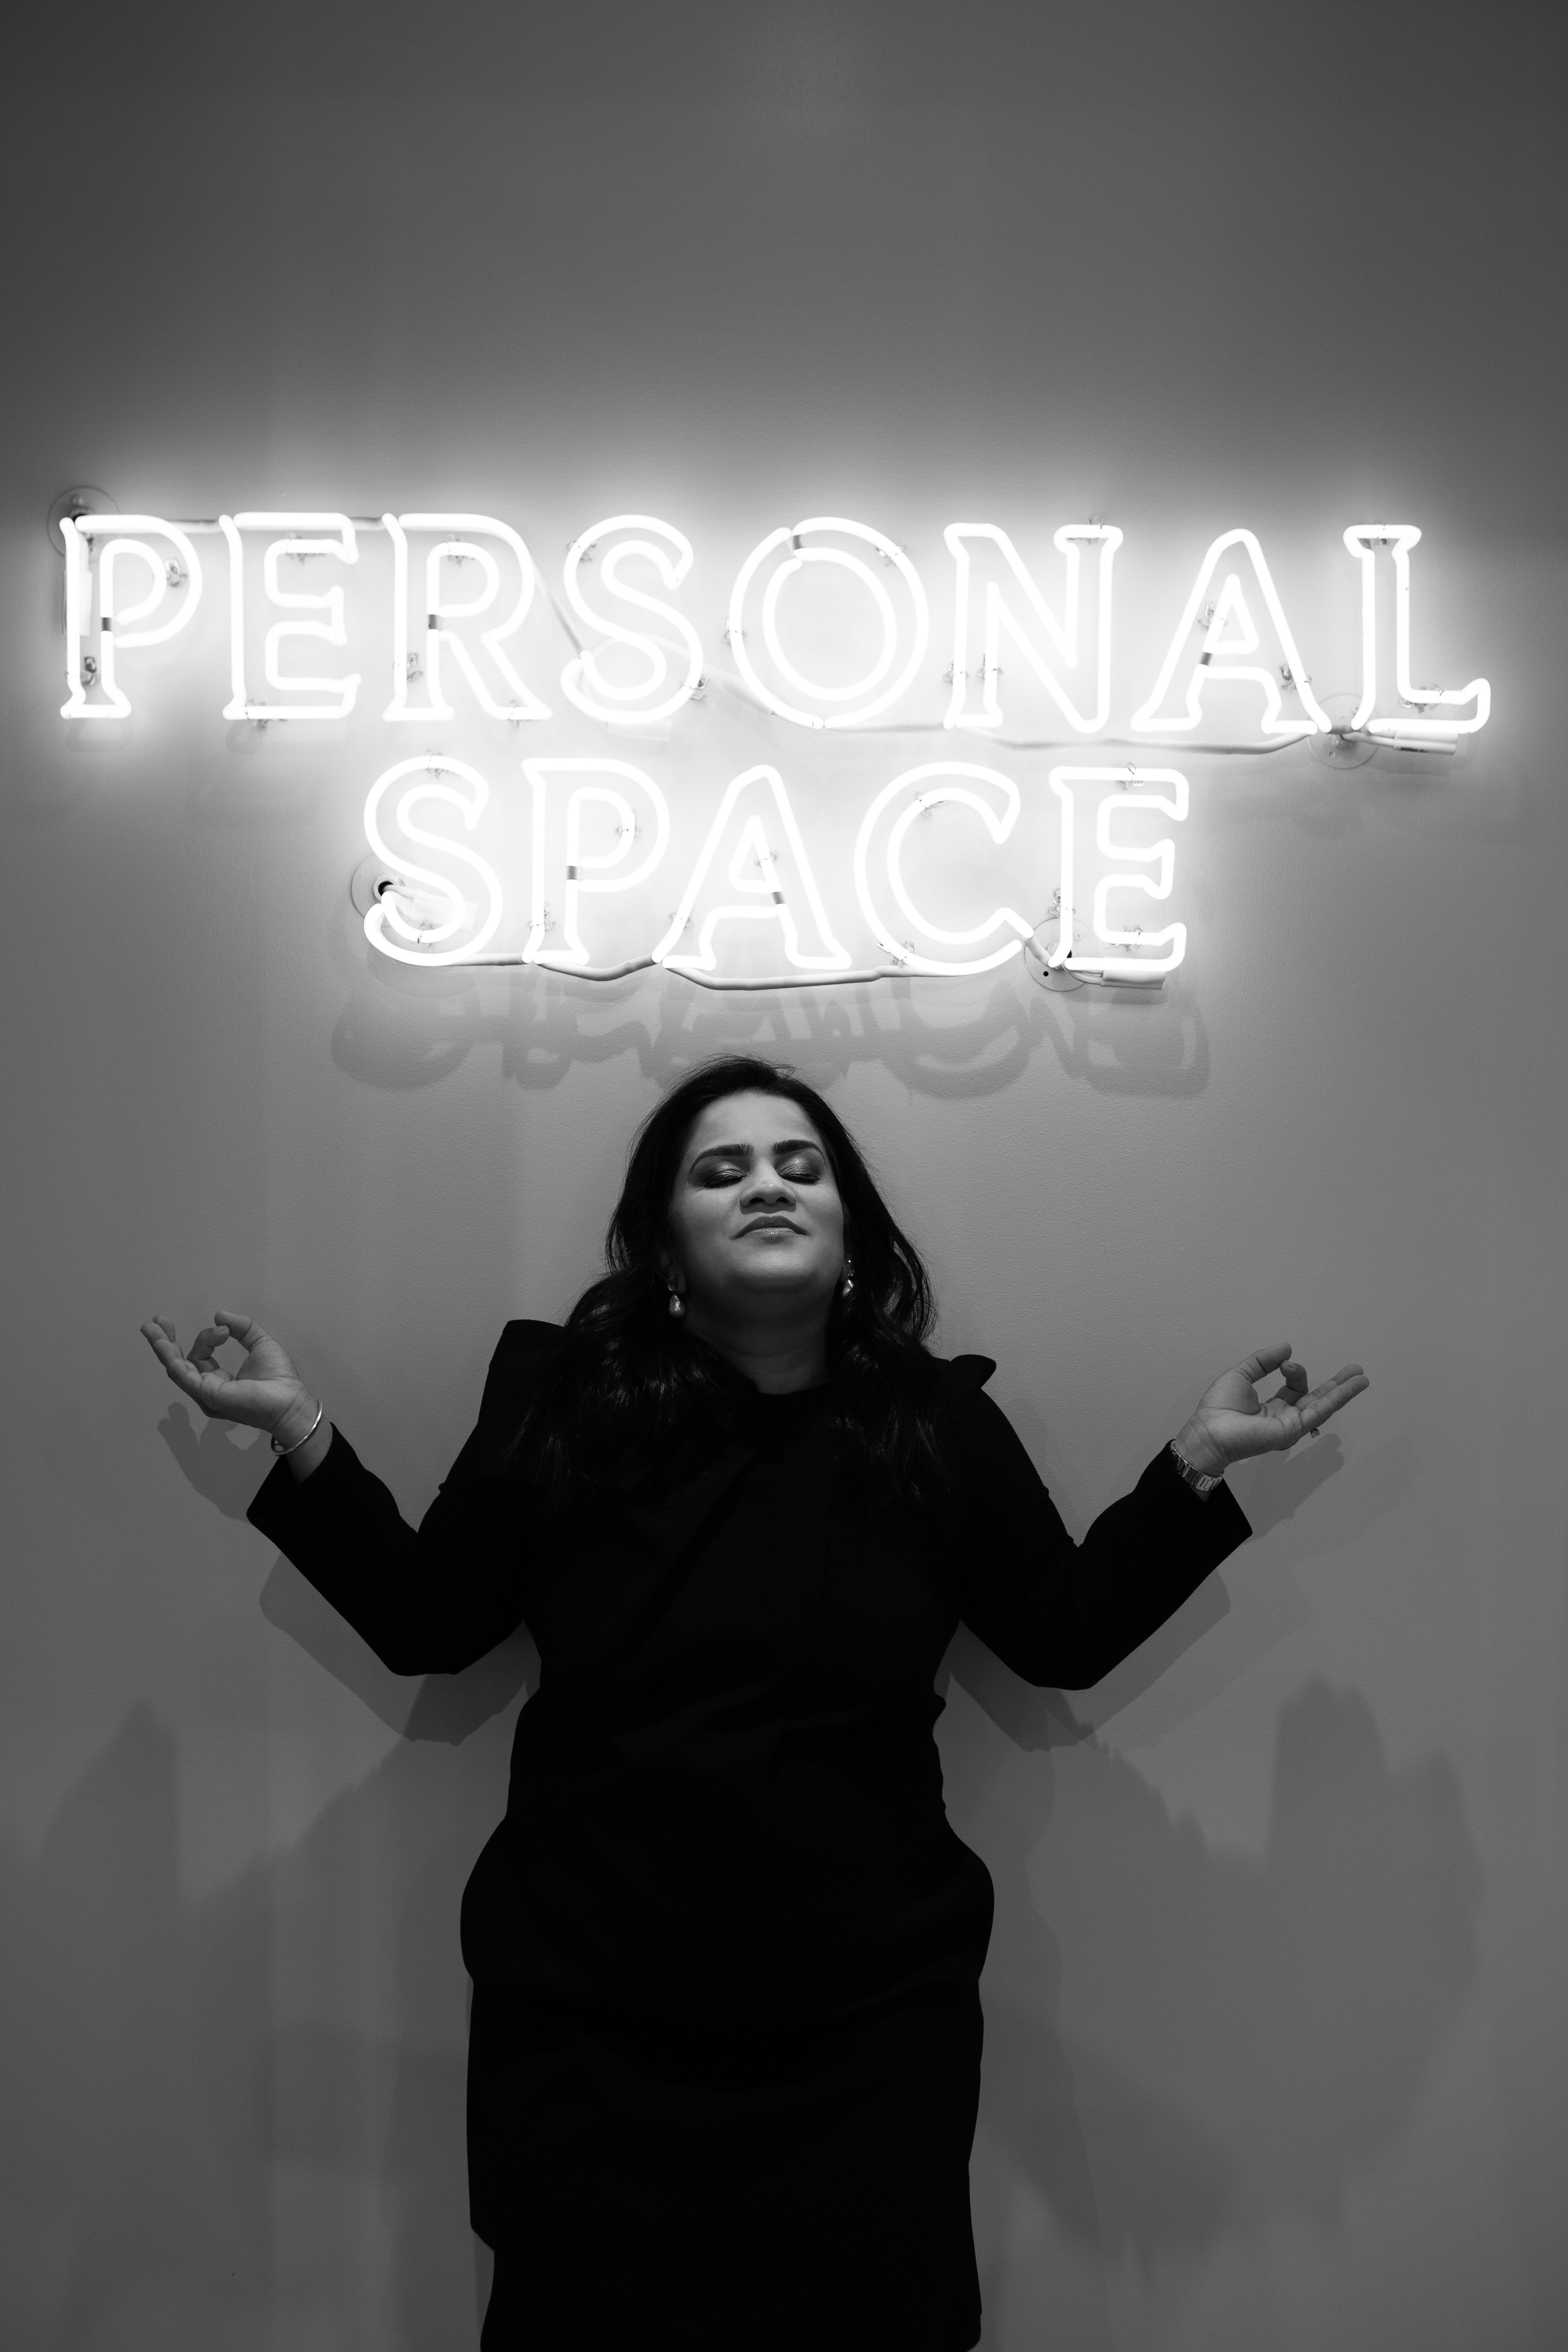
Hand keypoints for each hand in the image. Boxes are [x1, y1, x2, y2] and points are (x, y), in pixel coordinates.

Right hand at [140, 1311, 316, 1447]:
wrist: (291, 1401)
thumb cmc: (279, 1379)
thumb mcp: (260, 1344)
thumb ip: (242, 1328)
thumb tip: (219, 1316)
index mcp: (219, 1380)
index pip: (200, 1356)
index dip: (206, 1338)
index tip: (223, 1329)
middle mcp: (208, 1389)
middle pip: (179, 1363)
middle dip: (165, 1342)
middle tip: (155, 1321)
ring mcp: (206, 1394)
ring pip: (176, 1368)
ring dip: (162, 1347)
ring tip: (150, 1328)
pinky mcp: (208, 1395)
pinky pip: (184, 1376)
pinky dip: (172, 1358)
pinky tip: (163, 1344)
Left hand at [1174, 1342, 1367, 1477]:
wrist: (1209, 1431)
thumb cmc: (1219, 1407)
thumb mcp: (1241, 1375)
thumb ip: (1263, 1361)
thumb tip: (1286, 1348)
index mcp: (1271, 1407)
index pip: (1294, 1387)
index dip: (1294, 1371)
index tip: (1285, 1362)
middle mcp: (1284, 1417)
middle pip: (1316, 1398)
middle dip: (1336, 1385)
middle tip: (1355, 1370)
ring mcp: (1291, 1426)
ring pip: (1323, 1405)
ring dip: (1343, 1391)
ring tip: (1362, 1377)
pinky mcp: (1294, 1430)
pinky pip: (1320, 1411)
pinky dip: (1337, 1398)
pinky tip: (1351, 1387)